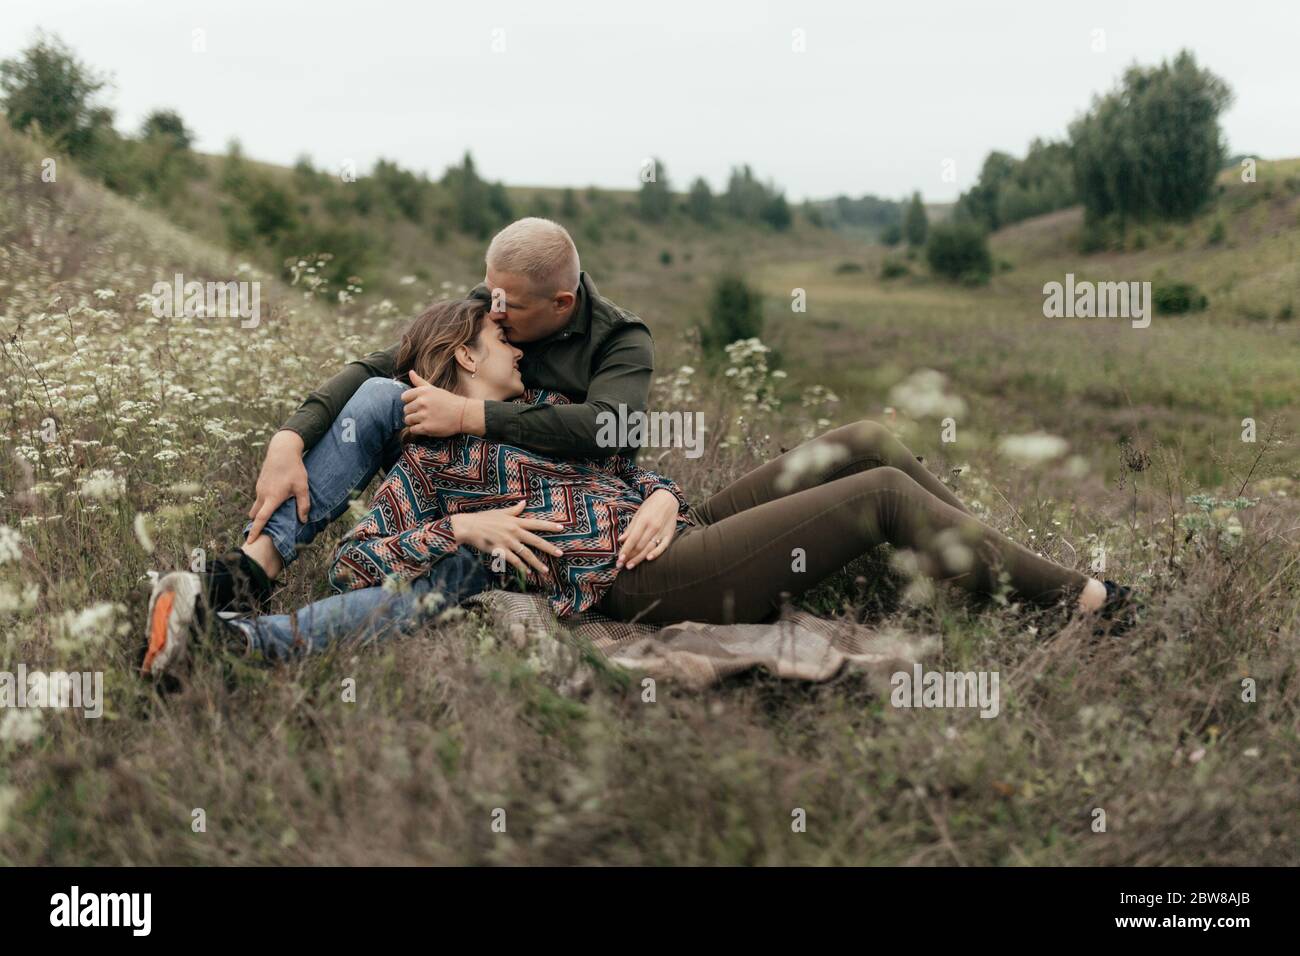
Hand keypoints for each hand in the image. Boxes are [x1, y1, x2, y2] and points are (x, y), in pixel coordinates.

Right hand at [247, 430, 307, 541]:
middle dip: (257, 523)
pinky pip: (260, 497)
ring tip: (273, 515)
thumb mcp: (302, 488)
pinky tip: (275, 500)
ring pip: (257, 505)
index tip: (250, 541)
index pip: (261, 519)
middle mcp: (262, 494)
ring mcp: (259, 488)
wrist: (282, 450)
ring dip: (261, 512)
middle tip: (263, 531)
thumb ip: (303, 505)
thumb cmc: (294, 469)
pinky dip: (264, 502)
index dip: (256, 531)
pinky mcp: (260, 483)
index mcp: (272, 498)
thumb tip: (303, 520)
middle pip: (256, 514)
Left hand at [402, 370, 466, 436]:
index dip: (410, 401)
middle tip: (424, 413)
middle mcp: (422, 402)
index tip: (418, 404)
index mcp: (423, 392)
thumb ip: (419, 382)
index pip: (404, 397)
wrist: (463, 415)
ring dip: (414, 421)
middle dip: (413, 412)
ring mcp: (424, 416)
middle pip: (405, 410)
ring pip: (408, 420)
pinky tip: (426, 426)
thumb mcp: (434, 389)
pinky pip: (413, 430)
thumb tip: (410, 372)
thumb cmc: (448, 401)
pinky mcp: (426, 428)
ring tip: (425, 420)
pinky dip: (418, 429)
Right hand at [450, 501, 564, 576]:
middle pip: (536, 541)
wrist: (468, 527)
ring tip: (545, 570)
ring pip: (526, 554)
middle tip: (560, 553)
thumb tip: (524, 502)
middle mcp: (514, 531)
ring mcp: (508, 542)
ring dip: (537, 563)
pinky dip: (521, 567)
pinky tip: (527, 572)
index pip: (536, 523)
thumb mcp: (500, 512)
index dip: (550, 526)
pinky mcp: (500, 551)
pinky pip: (513, 561)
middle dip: (549, 548)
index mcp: (515, 521)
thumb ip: (514, 510)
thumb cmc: (483, 518)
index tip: (562, 528)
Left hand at [618, 488, 678, 569]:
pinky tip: (648, 559)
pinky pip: (663, 547)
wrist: (669, 498)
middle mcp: (653, 527)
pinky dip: (656, 553)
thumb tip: (621, 540)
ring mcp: (662, 531)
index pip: (632, 539)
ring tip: (630, 566)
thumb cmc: (651, 506)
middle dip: (629, 557)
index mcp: (643, 521)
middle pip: (640, 546)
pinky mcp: (670, 535)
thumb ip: (630, 528)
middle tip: (620, 565)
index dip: (625, 550)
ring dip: (639, 559)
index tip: (619, 559)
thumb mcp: (638, 514)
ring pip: (649, 548)